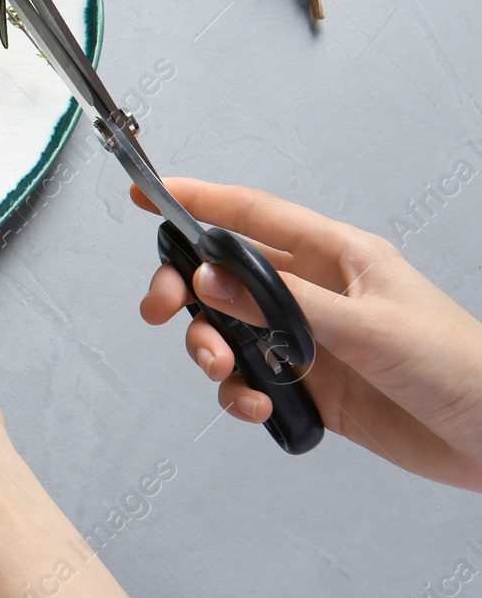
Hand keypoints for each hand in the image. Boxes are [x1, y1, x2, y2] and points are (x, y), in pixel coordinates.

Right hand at [138, 178, 481, 489]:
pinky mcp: (310, 387)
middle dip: (185, 288)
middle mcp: (315, 293)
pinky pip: (249, 380)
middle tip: (163, 308)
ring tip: (221, 369)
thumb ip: (282, 304)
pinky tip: (259, 404)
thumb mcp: (368, 327)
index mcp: (337, 257)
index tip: (148, 193)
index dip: (197, 200)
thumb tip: (211, 280)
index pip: (251, 216)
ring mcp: (309, 340)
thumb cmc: (460, 367)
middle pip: (224, 276)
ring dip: (210, 349)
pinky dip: (240, 393)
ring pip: (229, 330)